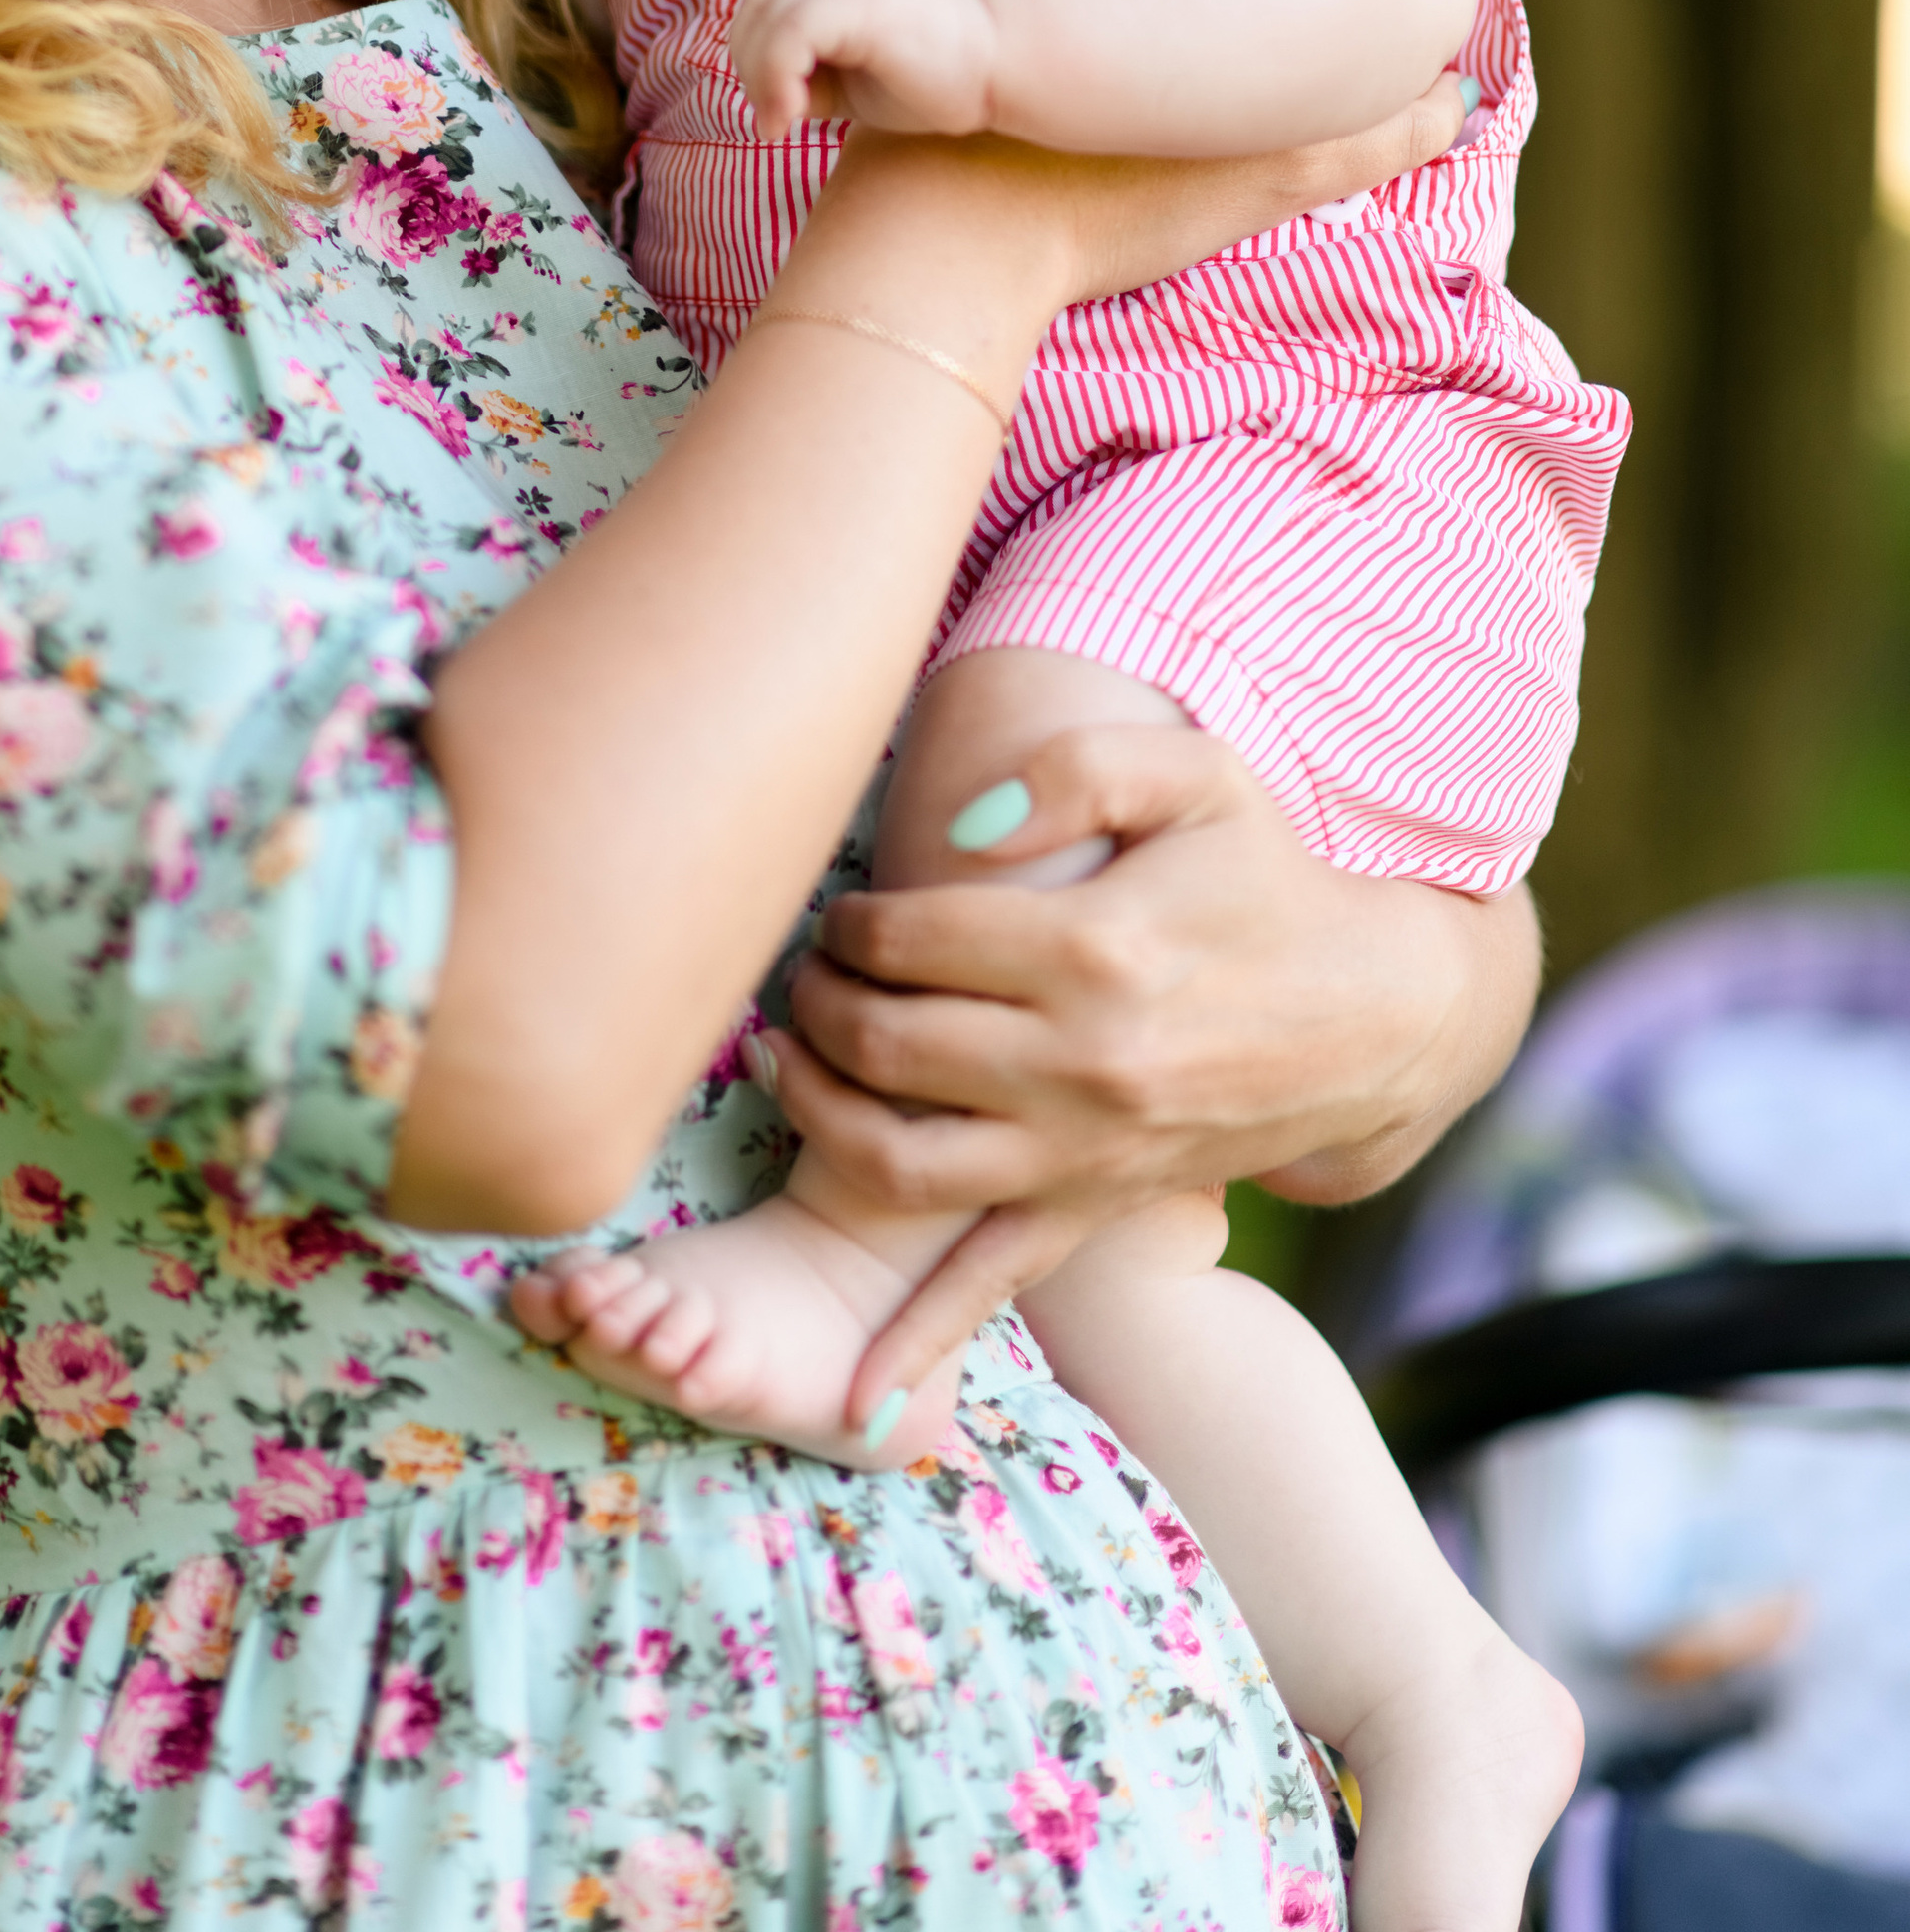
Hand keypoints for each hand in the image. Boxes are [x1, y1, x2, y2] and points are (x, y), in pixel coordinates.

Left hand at [732, 0, 1001, 135]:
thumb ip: (810, 80)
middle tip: (777, 121)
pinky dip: (776, 75)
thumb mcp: (855, 81)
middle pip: (755, 12)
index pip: (761, 6)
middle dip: (751, 71)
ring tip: (782, 124)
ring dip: (761, 80)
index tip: (777, 113)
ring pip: (767, 20)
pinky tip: (791, 115)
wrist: (1005, 60)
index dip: (752, 58)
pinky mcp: (860, 0)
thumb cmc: (938, 76)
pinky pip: (792, 31)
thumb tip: (768, 103)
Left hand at [750, 723, 1539, 1428]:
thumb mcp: (1197, 775)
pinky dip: (920, 1334)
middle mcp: (1084, 1063)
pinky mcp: (1099, 1205)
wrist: (1373, 1013)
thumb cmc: (1267, 876)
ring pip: (901, 1162)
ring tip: (783, 1062)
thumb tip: (961, 826)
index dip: (848, 920)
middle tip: (801, 971)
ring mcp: (1087, 1150)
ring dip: (814, 1113)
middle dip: (814, 1000)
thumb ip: (1077, 770)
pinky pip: (994, 1281)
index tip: (839, 910)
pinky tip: (854, 1386)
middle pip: (885, 1044)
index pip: (908, 938)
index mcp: (1096, 948)